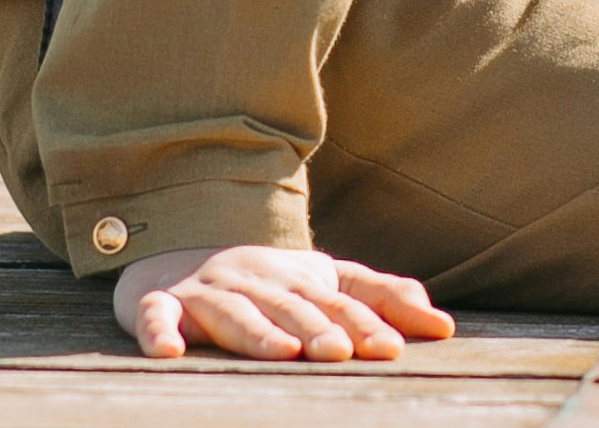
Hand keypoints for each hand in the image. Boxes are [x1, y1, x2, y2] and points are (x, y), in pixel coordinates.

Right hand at [109, 241, 457, 361]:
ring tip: (281, 352)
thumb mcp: (323, 283)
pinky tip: (169, 350)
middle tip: (340, 353)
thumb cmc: (268, 281)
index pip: (337, 303)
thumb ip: (378, 299)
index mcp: (298, 280)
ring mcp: (206, 291)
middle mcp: (255, 281)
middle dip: (316, 329)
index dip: (364, 324)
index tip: (392, 348)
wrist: (177, 244)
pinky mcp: (158, 301)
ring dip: (256, 332)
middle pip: (290, 308)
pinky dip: (159, 329)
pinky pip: (156, 314)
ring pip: (233, 312)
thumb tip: (441, 323)